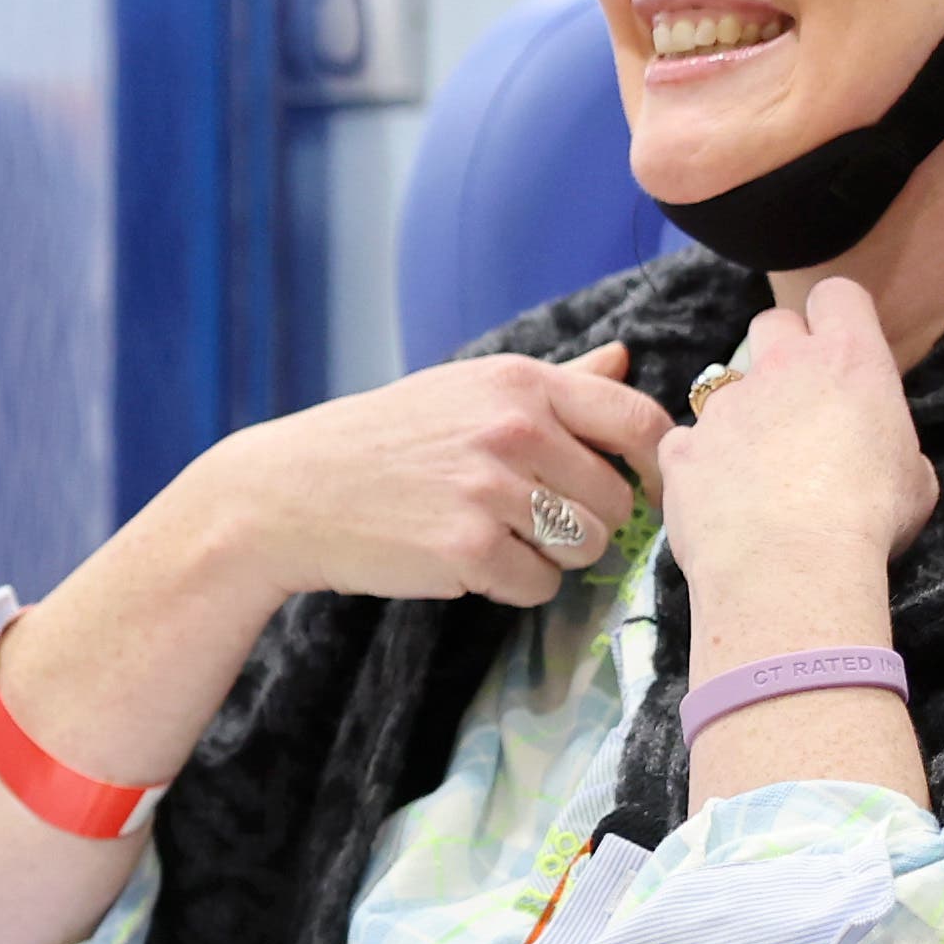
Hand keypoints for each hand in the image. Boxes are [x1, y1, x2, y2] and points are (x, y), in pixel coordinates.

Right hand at [190, 344, 668, 613]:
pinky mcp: (468, 549)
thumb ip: (554, 380)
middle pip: (615, 500)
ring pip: (585, 548)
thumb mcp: (464, 390)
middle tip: (532, 522)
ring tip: (495, 538)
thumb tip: (624, 356)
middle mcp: (513, 428)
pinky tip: (469, 564)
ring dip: (552, 558)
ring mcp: (491, 490)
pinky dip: (513, 586)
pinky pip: (539, 587)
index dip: (654, 466)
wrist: (289, 492)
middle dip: (587, 522)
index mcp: (520, 383)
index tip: (640, 490)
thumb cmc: (382, 441)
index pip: (637, 421)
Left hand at [657, 278, 935, 599]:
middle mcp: (781, 367)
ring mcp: (723, 406)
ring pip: (723, 388)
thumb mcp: (913, 476)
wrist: (791, 567)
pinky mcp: (681, 447)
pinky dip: (698, 464)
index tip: (839, 346)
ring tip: (755, 473)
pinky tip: (718, 501)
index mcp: (849, 361)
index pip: (838, 294)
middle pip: (771, 323)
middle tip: (796, 405)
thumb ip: (886, 441)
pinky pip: (685, 442)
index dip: (836, 316)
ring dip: (739, 417)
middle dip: (781, 352)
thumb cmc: (869, 521)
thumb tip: (871, 449)